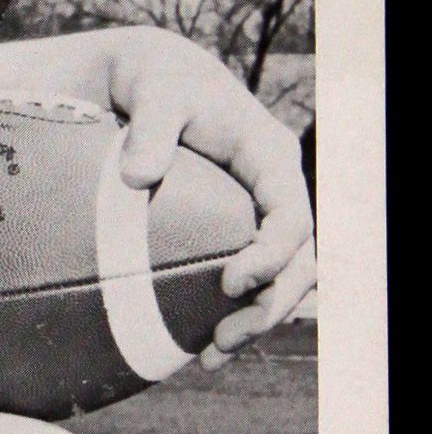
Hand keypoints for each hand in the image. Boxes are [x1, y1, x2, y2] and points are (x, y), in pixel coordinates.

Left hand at [103, 30, 315, 366]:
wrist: (148, 76)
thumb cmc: (155, 80)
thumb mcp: (153, 92)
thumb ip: (150, 128)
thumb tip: (136, 177)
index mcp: (271, 157)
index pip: (291, 216)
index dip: (271, 255)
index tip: (230, 283)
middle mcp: (273, 189)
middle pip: (297, 260)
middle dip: (270, 304)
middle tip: (223, 340)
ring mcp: (256, 211)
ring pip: (278, 277)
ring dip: (254, 319)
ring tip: (210, 357)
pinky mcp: (232, 227)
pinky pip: (244, 274)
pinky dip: (225, 310)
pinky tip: (192, 347)